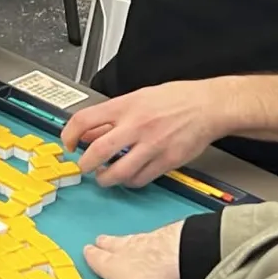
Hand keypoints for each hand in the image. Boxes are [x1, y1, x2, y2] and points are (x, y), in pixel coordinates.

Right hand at [59, 225, 185, 278]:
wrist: (186, 254)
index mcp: (114, 265)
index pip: (97, 259)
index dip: (91, 256)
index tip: (87, 250)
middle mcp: (128, 249)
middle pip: (111, 245)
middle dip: (104, 245)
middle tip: (99, 241)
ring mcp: (147, 241)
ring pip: (130, 240)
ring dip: (123, 240)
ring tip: (119, 240)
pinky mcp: (166, 237)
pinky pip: (152, 236)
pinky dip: (148, 238)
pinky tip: (152, 239)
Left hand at [61, 81, 225, 188]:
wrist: (209, 106)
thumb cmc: (176, 99)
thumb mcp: (139, 97)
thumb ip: (113, 115)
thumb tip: (89, 132)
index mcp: (127, 106)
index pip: (85, 120)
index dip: (69, 134)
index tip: (68, 143)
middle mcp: (137, 125)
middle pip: (98, 151)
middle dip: (85, 164)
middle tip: (84, 167)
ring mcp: (153, 145)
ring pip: (119, 172)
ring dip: (105, 178)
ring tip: (104, 176)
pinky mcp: (167, 161)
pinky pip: (140, 179)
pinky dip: (129, 181)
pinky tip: (128, 176)